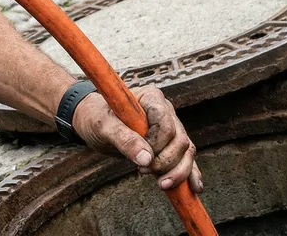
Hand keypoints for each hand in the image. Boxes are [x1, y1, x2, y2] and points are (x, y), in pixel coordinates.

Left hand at [71, 86, 202, 193]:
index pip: (166, 126)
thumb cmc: (95, 117)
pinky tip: (194, 188)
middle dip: (166, 162)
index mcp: (151, 98)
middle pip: (180, 141)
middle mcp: (166, 111)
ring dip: (178, 171)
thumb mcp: (103, 126)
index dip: (157, 146)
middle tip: (144, 172)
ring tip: (161, 184)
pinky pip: (186, 159)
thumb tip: (146, 159)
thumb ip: (124, 139)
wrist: (92, 120)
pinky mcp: (170, 144)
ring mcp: (171, 127)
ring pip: (187, 151)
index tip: (140, 158)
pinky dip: (190, 174)